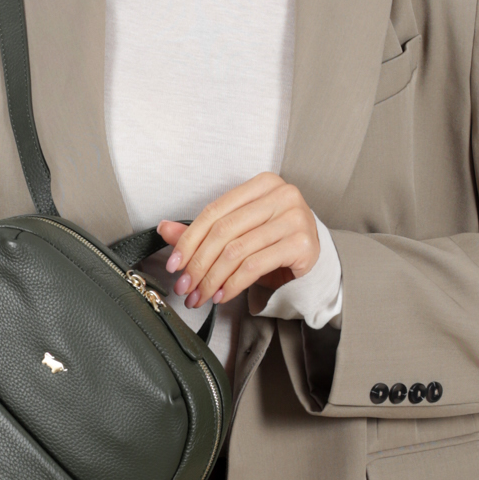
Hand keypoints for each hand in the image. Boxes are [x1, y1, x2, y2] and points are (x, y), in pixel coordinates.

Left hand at [157, 172, 319, 309]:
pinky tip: (222, 294)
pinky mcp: (302, 243)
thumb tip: (164, 229)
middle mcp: (281, 195)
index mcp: (261, 184)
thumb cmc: (276, 243)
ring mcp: (294, 217)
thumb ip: (204, 231)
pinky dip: (233, 284)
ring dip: (212, 278)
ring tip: (201, 295)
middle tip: (185, 286)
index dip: (188, 239)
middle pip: (224, 231)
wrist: (314, 261)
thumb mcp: (239, 234)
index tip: (174, 263)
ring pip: (237, 250)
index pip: (214, 211)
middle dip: (198, 264)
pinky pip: (255, 266)